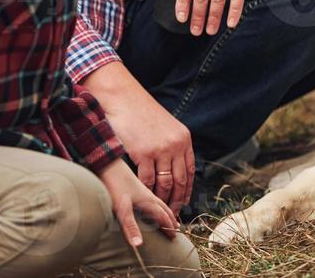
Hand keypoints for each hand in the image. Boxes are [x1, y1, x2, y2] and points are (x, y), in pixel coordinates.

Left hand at [98, 157, 177, 246]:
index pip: (162, 216)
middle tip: (177, 227)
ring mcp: (143, 189)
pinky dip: (159, 200)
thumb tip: (139, 245)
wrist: (108, 165)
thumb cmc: (114, 187)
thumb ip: (131, 227)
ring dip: (167, 208)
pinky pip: (154, 195)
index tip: (174, 236)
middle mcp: (149, 194)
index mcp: (148, 201)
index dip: (168, 226)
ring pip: (160, 200)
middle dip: (171, 217)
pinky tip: (153, 201)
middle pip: (164, 207)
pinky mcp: (136, 185)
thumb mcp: (122, 210)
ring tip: (170, 214)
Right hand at [102, 93, 194, 214]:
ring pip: (165, 184)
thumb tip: (174, 169)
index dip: (186, 191)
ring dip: (161, 201)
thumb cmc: (141, 113)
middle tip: (171, 216)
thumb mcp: (166, 127)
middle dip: (176, 201)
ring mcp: (160, 150)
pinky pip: (147, 180)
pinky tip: (142, 200)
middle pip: (180, 181)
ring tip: (157, 213)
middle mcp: (176, 145)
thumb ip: (172, 146)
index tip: (182, 204)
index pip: (190, 171)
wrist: (124, 98)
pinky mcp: (143, 153)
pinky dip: (146, 193)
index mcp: (184, 139)